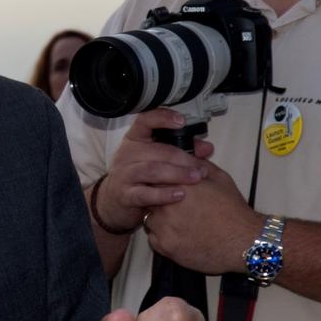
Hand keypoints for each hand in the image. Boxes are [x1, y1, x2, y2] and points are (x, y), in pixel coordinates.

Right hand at [95, 110, 214, 232]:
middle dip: (183, 157)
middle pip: (156, 150)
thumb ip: (182, 151)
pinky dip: (164, 194)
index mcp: (134, 140)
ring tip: (196, 178)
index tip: (181, 121)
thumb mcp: (156, 160)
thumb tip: (207, 148)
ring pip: (152, 170)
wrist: (114, 201)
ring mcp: (124, 174)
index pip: (144, 121)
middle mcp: (126, 154)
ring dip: (177, 174)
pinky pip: (145, 194)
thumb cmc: (139, 177)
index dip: (162, 118)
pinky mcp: (125, 195)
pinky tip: (180, 195)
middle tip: (202, 167)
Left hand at [144, 167, 262, 274]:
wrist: (244, 242)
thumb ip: (197, 165)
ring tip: (181, 223)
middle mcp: (165, 204)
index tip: (167, 188)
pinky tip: (181, 236)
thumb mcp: (219, 178)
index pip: (154, 178)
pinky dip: (164, 237)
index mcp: (177, 185)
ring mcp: (163, 226)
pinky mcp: (164, 246)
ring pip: (149, 219)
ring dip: (160, 220)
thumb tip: (185, 156)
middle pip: (149, 198)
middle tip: (176, 208)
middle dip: (158, 201)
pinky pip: (154, 238)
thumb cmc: (233, 210)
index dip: (160, 183)